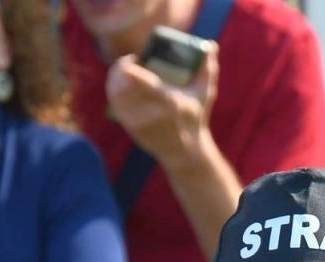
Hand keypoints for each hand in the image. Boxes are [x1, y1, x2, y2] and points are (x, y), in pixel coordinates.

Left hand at [105, 41, 220, 167]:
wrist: (184, 152)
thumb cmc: (195, 118)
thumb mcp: (205, 94)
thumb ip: (207, 69)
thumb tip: (210, 45)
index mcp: (170, 102)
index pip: (145, 84)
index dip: (130, 70)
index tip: (131, 60)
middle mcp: (152, 113)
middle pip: (124, 86)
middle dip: (121, 69)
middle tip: (129, 62)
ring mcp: (139, 122)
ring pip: (116, 94)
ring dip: (115, 78)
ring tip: (121, 71)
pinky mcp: (130, 128)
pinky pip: (116, 105)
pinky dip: (114, 91)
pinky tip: (116, 84)